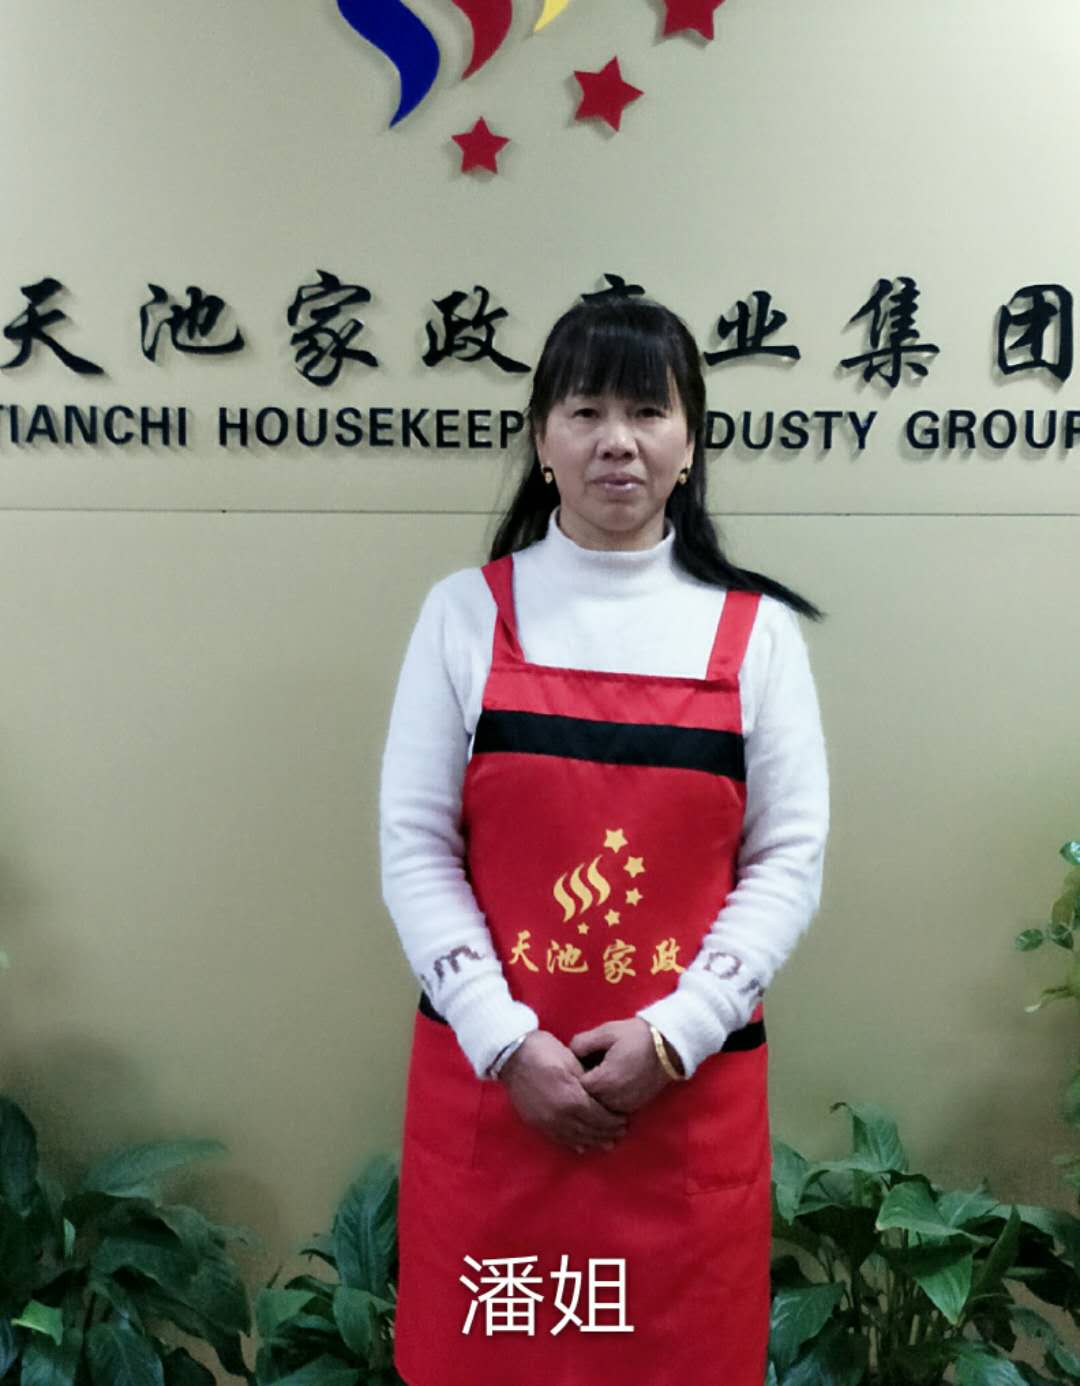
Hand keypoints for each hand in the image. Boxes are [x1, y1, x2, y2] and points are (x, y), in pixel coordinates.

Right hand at [498, 1031, 628, 1153]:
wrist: (511, 1055)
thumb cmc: (544, 1051)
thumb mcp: (572, 1060)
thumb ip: (588, 1081)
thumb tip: (601, 1095)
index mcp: (571, 1098)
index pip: (598, 1116)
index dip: (613, 1120)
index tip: (624, 1120)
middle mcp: (560, 1115)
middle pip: (588, 1130)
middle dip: (606, 1133)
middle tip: (620, 1133)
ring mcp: (546, 1121)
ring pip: (574, 1138)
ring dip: (592, 1141)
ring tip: (606, 1142)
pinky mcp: (535, 1122)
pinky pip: (558, 1138)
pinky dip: (573, 1143)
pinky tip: (582, 1146)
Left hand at [569, 1019, 679, 1115]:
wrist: (668, 1047)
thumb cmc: (636, 1036)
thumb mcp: (606, 1032)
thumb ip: (582, 1043)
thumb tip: (569, 1054)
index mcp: (603, 1080)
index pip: (575, 1089)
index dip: (571, 1078)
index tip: (573, 1067)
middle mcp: (613, 1098)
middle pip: (585, 1103)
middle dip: (580, 1091)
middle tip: (582, 1074)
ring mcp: (625, 1106)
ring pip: (598, 1110)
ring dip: (593, 1099)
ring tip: (595, 1081)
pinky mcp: (634, 1107)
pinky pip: (612, 1111)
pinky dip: (606, 1103)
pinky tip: (607, 1088)